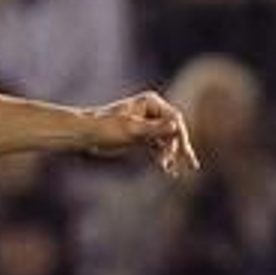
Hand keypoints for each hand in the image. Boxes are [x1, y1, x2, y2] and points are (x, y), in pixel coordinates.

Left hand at [85, 91, 199, 176]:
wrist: (85, 134)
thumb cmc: (104, 126)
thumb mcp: (130, 128)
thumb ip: (154, 128)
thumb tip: (176, 126)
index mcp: (151, 103)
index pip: (174, 118)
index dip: (180, 135)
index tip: (183, 150)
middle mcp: (153, 112)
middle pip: (173, 130)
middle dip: (178, 148)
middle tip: (190, 164)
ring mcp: (148, 125)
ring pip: (166, 140)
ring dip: (170, 155)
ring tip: (172, 171)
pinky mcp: (141, 138)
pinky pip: (157, 148)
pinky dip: (162, 157)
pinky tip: (167, 170)